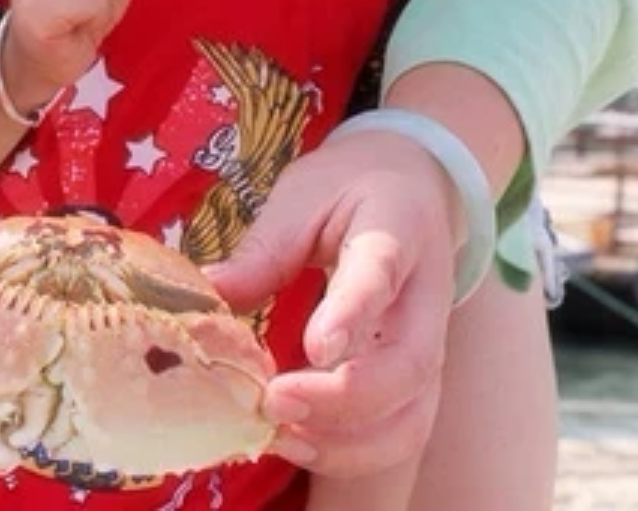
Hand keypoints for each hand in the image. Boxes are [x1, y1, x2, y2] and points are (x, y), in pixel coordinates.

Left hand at [208, 128, 463, 477]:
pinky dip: (352, 452)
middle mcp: (425, 297)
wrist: (413, 185)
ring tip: (280, 435)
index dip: (351, 314)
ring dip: (348, 443)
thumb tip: (208, 292)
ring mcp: (430, 344)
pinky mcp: (419, 379)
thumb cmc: (350, 187)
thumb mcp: (304, 194)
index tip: (314, 347)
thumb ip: (266, 246)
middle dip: (343, 398)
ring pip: (412, 415)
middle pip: (409, 365)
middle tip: (274, 401)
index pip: (381, 276)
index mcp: (396, 230)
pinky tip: (297, 442)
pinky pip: (400, 431)